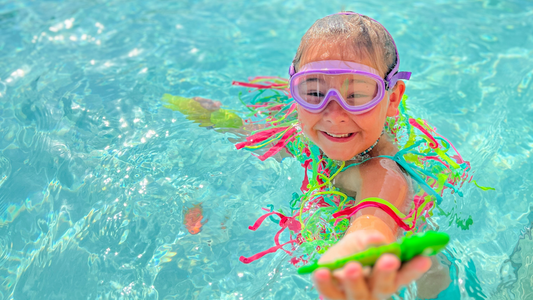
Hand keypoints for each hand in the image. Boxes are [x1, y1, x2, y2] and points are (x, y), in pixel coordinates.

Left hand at [313, 230, 431, 299]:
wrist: (333, 263)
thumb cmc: (354, 250)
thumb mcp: (362, 239)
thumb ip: (369, 239)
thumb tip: (377, 240)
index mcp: (389, 278)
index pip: (404, 275)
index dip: (414, 268)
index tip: (425, 258)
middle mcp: (374, 292)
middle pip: (383, 287)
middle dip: (385, 274)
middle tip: (389, 259)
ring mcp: (354, 298)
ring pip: (358, 295)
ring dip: (355, 282)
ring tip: (352, 267)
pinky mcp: (333, 298)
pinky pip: (329, 293)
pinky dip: (324, 284)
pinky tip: (321, 272)